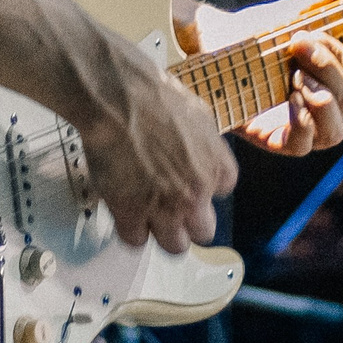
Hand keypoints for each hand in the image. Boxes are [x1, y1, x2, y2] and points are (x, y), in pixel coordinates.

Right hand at [77, 58, 237, 254]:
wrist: (120, 98)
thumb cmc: (157, 96)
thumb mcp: (200, 116)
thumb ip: (206, 146)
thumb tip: (200, 155)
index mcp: (218, 168)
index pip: (222, 192)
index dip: (203, 185)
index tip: (188, 176)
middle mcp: (197, 194)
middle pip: (203, 232)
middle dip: (189, 222)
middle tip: (171, 207)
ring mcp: (165, 208)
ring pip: (174, 246)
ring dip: (162, 233)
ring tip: (148, 216)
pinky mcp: (131, 213)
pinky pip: (136, 240)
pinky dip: (131, 229)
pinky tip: (125, 212)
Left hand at [193, 0, 342, 156]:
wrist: (211, 41)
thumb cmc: (260, 30)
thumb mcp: (303, 6)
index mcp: (335, 77)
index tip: (312, 33)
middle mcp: (322, 104)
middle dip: (328, 69)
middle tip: (295, 44)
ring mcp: (299, 124)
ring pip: (334, 133)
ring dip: (321, 100)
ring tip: (295, 76)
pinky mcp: (273, 139)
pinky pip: (302, 146)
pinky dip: (302, 123)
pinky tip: (287, 96)